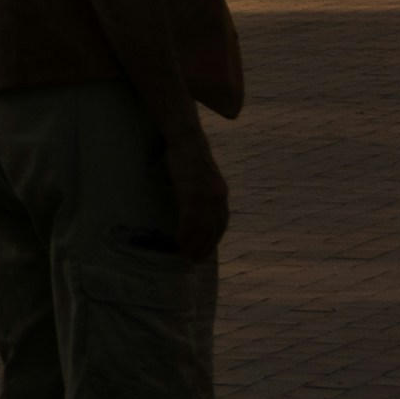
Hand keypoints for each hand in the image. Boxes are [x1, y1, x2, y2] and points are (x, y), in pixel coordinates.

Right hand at [158, 113, 233, 261]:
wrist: (185, 137)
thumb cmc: (189, 155)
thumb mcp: (201, 176)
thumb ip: (203, 192)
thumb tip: (196, 209)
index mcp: (221, 193)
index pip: (221, 223)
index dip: (213, 239)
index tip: (205, 252)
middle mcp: (218, 196)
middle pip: (213, 229)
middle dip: (205, 247)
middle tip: (194, 261)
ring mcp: (206, 194)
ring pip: (202, 227)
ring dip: (194, 243)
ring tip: (184, 254)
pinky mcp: (192, 192)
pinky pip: (190, 218)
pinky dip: (185, 232)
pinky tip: (178, 240)